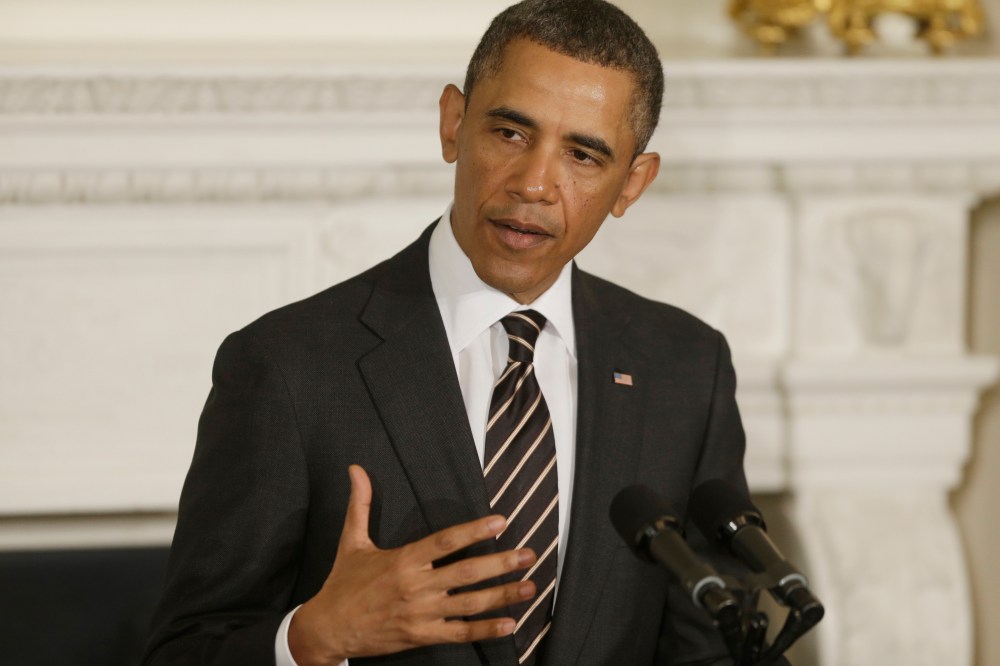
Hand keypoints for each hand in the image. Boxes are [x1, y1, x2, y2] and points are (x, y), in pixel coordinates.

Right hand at [288, 465, 536, 664]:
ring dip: (503, 595)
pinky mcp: (422, 635)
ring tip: (530, 587)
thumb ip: (361, 504)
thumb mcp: (352, 541)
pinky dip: (486, 630)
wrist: (327, 628)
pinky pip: (460, 633)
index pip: (446, 541)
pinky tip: (510, 624)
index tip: (500, 521)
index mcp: (403, 560)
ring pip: (470, 603)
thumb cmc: (342, 584)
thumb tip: (356, 469)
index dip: (475, 530)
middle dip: (502, 564)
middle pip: (466, 572)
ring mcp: (421, 613)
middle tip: (529, 555)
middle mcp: (416, 586)